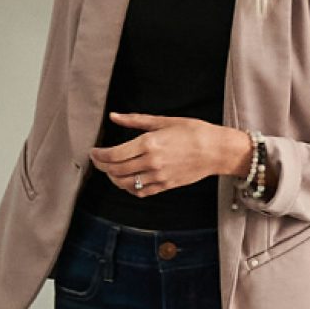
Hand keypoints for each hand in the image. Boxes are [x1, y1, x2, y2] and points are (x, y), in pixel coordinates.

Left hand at [88, 113, 253, 197]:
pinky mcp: (165, 186)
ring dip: (113, 178)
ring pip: (125, 184)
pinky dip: (129, 188)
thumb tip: (114, 116)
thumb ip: (135, 120)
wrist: (216, 150)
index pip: (114, 155)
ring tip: (110, 170)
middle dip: (102, 166)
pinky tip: (126, 180)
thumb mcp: (163, 121)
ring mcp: (158, 177)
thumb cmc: (193, 131)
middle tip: (97, 160)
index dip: (99, 155)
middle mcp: (151, 162)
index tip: (93, 152)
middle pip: (116, 170)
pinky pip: (140, 192)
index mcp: (149, 143)